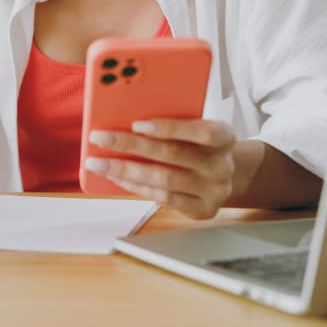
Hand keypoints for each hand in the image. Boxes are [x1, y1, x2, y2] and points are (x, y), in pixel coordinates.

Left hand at [84, 119, 235, 219]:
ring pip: (163, 180)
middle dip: (131, 145)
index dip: (169, 128)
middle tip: (101, 138)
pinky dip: (136, 187)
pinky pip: (163, 198)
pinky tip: (117, 177)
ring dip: (126, 170)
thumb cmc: (200, 144)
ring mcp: (214, 191)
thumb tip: (125, 116)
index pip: (202, 131)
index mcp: (224, 137)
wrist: (227, 174)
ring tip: (100, 162)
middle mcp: (221, 165)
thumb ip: (172, 120)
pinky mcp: (201, 209)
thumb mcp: (195, 126)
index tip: (136, 123)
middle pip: (173, 155)